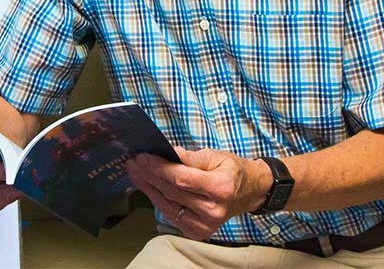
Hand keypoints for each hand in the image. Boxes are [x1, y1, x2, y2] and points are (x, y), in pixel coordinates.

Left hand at [126, 146, 269, 240]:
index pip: (181, 179)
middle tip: (135, 162)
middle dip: (150, 175)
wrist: (249, 192)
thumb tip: (168, 152)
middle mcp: (213, 210)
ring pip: (168, 205)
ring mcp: (205, 225)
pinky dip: (158, 199)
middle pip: (172, 192)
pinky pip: (172, 214)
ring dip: (148, 188)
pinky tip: (148, 187)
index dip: (159, 168)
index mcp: (220, 188)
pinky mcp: (198, 231)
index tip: (144, 157)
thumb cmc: (232, 170)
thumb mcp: (215, 156)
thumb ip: (190, 157)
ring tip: (136, 173)